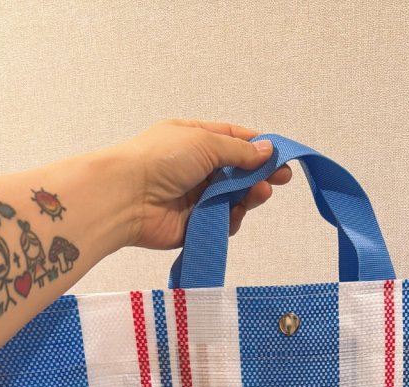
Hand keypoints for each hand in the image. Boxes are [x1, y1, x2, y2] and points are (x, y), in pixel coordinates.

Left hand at [116, 119, 292, 249]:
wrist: (127, 197)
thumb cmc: (161, 159)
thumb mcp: (205, 142)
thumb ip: (239, 151)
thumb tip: (267, 151)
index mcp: (194, 139)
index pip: (233, 140)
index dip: (258, 148)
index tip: (282, 157)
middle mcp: (195, 167)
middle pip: (237, 173)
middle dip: (259, 176)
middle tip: (281, 180)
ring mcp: (195, 197)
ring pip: (233, 199)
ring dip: (249, 197)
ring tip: (259, 194)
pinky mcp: (193, 225)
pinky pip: (221, 223)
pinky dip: (231, 219)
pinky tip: (233, 213)